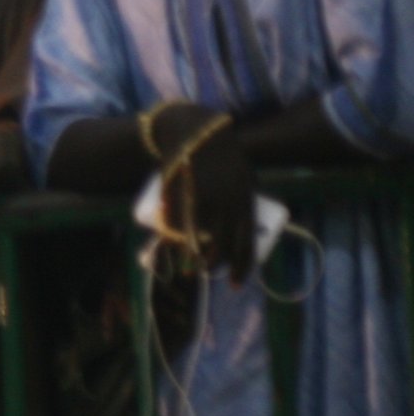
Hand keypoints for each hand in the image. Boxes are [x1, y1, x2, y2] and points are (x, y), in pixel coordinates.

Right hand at [152, 106, 255, 279]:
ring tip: (190, 263)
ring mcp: (202, 197)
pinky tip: (169, 238)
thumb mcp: (241, 179)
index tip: (236, 284)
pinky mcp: (181, 191)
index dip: (242, 265)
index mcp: (245, 200)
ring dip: (192, 253)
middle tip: (208, 273)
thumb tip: (239, 230)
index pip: (246, 240)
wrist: (198, 132)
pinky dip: (172, 232)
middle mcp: (227, 201)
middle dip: (215, 264)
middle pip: (222, 243)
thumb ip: (241, 201)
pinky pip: (175, 220)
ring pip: (198, 235)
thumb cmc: (223, 157)